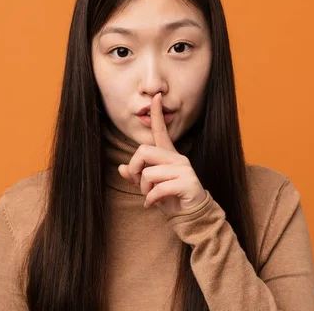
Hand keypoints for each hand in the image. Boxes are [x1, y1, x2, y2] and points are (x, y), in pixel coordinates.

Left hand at [118, 92, 207, 215]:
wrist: (192, 216)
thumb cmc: (171, 199)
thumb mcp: (150, 187)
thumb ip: (136, 177)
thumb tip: (121, 168)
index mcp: (169, 155)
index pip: (161, 131)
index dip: (157, 114)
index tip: (156, 97)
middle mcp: (177, 158)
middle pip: (143, 151)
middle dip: (134, 170)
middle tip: (138, 185)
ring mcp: (184, 169)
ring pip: (149, 172)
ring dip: (144, 189)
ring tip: (150, 198)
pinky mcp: (187, 182)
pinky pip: (158, 188)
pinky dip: (151, 199)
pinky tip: (153, 204)